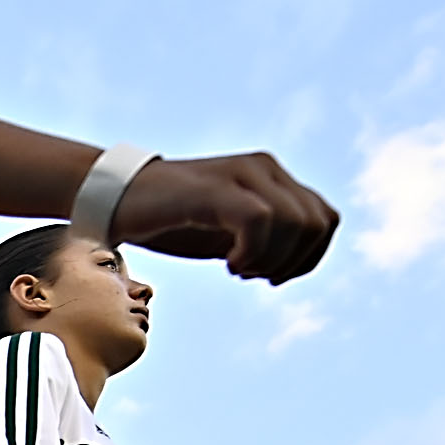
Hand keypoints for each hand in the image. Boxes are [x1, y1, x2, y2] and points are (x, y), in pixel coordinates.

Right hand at [109, 152, 338, 284]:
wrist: (119, 200)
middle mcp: (263, 168)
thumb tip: (296, 262)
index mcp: (271, 176)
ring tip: (238, 267)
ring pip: (295, 222)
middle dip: (294, 262)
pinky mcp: (216, 189)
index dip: (309, 258)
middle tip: (253, 274)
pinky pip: (260, 220)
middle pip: (317, 223)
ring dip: (272, 259)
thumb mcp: (229, 231)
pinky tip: (229, 263)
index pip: (325, 219)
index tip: (271, 276)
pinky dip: (252, 252)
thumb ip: (265, 237)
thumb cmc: (172, 219)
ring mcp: (241, 175)